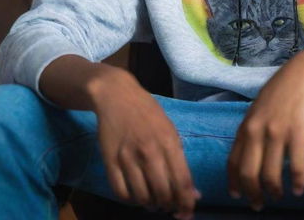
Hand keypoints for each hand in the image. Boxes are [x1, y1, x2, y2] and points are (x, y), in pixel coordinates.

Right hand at [92, 69, 200, 219]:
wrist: (117, 96)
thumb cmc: (148, 112)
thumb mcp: (170, 129)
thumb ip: (180, 160)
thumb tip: (193, 192)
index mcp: (168, 141)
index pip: (182, 181)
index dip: (186, 202)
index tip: (187, 212)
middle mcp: (149, 151)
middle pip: (163, 193)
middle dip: (169, 206)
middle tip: (169, 207)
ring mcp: (128, 157)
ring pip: (142, 196)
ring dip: (150, 205)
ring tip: (154, 202)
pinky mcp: (110, 161)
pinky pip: (121, 192)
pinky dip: (131, 201)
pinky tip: (136, 196)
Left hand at [226, 47, 303, 209]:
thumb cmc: (283, 88)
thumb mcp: (260, 106)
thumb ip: (253, 127)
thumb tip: (248, 151)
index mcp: (247, 124)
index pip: (233, 161)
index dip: (234, 183)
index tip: (238, 195)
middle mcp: (258, 130)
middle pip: (248, 173)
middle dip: (252, 194)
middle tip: (259, 205)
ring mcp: (277, 132)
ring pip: (270, 175)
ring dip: (274, 191)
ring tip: (279, 196)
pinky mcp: (298, 133)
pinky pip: (296, 167)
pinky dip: (298, 182)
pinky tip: (300, 189)